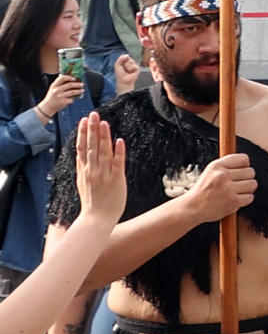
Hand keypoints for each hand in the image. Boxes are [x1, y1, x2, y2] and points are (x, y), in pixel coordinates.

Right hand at [36, 73, 82, 122]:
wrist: (47, 107)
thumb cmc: (51, 97)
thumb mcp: (52, 88)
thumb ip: (58, 84)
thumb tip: (66, 77)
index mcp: (54, 85)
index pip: (62, 78)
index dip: (69, 77)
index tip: (74, 78)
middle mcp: (57, 90)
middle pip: (69, 85)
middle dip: (77, 84)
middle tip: (82, 84)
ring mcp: (60, 96)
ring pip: (72, 92)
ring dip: (79, 91)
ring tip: (82, 90)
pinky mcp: (63, 102)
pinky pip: (71, 99)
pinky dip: (73, 99)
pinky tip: (74, 99)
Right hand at [74, 114, 125, 228]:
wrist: (96, 219)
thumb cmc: (92, 203)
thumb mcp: (82, 183)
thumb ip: (84, 168)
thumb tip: (82, 155)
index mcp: (84, 171)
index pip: (82, 148)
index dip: (83, 133)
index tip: (83, 121)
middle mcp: (93, 171)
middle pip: (91, 146)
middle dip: (92, 129)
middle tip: (92, 114)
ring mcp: (104, 175)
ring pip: (103, 152)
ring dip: (103, 136)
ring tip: (103, 122)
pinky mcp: (116, 180)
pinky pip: (117, 163)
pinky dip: (118, 152)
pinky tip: (119, 140)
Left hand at [114, 55, 139, 93]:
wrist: (123, 80)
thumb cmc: (120, 74)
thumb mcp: (117, 64)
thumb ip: (121, 58)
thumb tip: (127, 55)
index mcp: (126, 61)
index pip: (126, 56)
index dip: (123, 59)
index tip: (121, 64)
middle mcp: (131, 62)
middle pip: (129, 58)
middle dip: (125, 63)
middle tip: (124, 68)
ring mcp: (134, 65)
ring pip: (131, 61)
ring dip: (127, 66)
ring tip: (127, 71)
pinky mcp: (138, 69)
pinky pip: (134, 65)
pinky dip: (131, 68)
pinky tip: (130, 72)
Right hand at [186, 153, 256, 221]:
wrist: (193, 207)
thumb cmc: (203, 191)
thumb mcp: (210, 172)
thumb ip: (226, 166)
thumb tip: (245, 164)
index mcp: (217, 166)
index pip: (243, 159)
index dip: (245, 165)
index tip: (242, 170)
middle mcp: (222, 175)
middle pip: (250, 172)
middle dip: (247, 178)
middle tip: (239, 184)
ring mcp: (228, 189)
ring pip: (252, 184)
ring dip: (248, 189)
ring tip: (238, 192)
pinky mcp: (232, 201)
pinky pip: (250, 197)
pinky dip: (245, 200)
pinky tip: (237, 200)